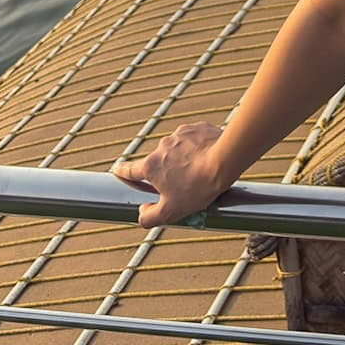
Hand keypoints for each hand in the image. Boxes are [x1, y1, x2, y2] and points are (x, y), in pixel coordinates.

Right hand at [111, 120, 231, 227]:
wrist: (226, 160)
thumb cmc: (198, 187)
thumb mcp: (171, 212)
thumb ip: (150, 217)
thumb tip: (141, 213)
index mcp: (151, 166)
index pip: (131, 169)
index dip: (123, 172)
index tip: (118, 171)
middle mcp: (162, 145)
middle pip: (159, 161)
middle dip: (166, 172)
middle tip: (182, 184)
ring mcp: (180, 134)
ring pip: (177, 149)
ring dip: (183, 159)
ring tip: (199, 172)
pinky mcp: (197, 127)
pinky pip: (193, 139)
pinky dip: (197, 148)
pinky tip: (208, 157)